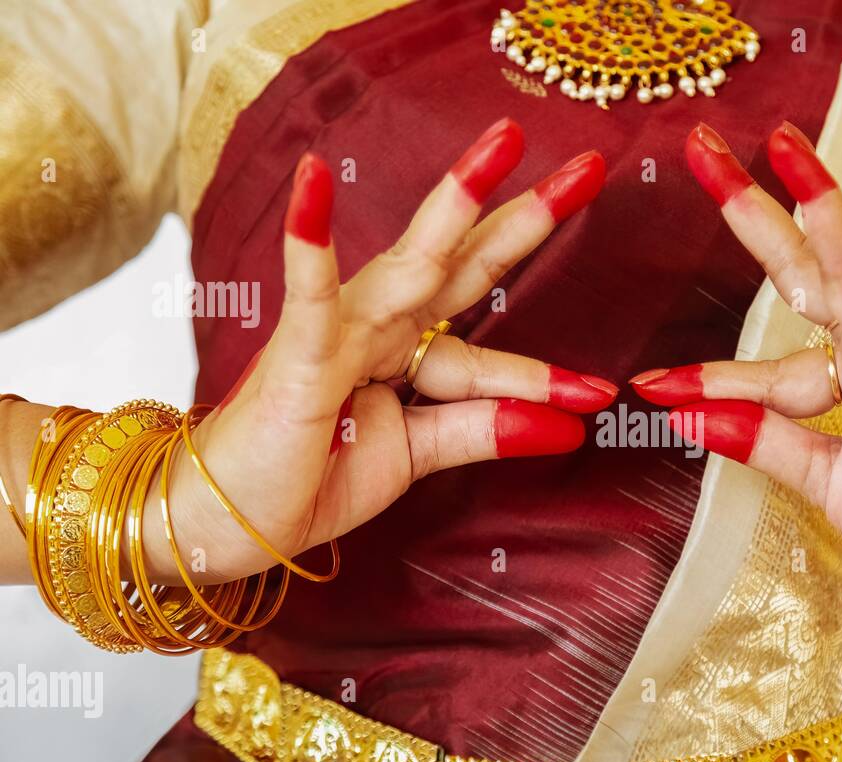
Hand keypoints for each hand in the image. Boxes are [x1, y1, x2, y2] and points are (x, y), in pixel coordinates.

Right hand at [150, 119, 612, 583]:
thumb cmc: (311, 476)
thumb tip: (567, 430)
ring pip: (411, 264)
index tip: (600, 395)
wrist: (228, 521)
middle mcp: (381, 327)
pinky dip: (311, 243)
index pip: (489, 346)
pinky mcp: (297, 355)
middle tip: (589, 167)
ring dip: (455, 204)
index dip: (545, 372)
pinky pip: (312, 297)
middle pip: (466, 265)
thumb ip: (483, 431)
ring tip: (499, 148)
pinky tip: (315, 183)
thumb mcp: (417, 454)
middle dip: (526, 218)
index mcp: (408, 351)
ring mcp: (340, 334)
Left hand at [630, 122, 841, 627]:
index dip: (713, 374)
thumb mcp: (830, 483)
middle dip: (758, 214)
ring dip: (824, 218)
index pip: (771, 364)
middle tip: (705, 150)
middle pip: (809, 276)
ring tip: (786, 153)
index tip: (651, 386)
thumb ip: (769, 445)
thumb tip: (691, 418)